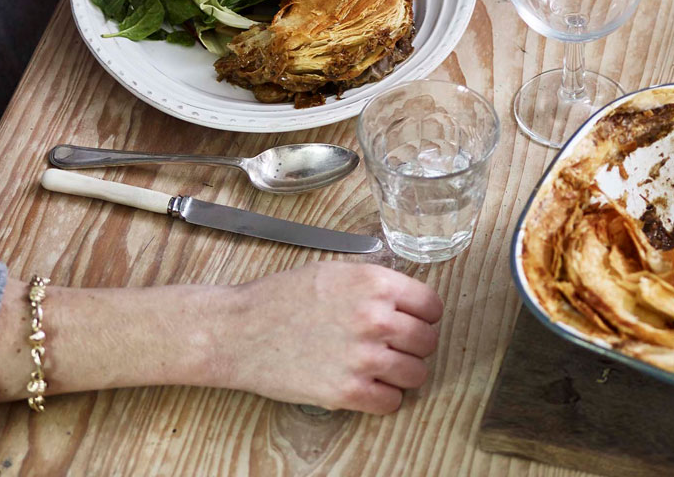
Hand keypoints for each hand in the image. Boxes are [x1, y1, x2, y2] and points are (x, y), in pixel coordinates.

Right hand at [213, 262, 442, 413]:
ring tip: (382, 366)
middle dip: (416, 344)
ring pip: (416, 374)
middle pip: (428, 341)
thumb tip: (404, 299)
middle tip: (398, 345)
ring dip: (403, 372)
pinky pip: (392, 402)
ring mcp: (362, 358)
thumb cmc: (282, 298)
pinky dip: (384, 397)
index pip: (431, 305)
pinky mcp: (347, 392)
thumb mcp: (333, 272)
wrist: (242, 330)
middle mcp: (374, 319)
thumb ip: (372, 284)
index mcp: (373, 283)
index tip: (418, 321)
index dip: (426, 314)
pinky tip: (367, 384)